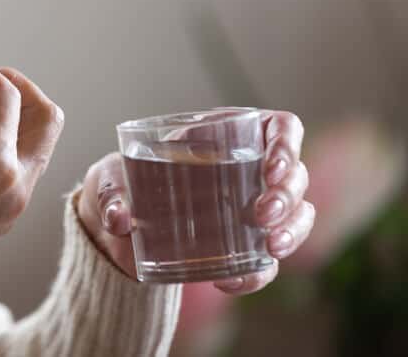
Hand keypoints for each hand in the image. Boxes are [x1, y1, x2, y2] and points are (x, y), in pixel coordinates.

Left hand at [75, 110, 314, 293]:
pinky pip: (266, 261)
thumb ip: (111, 193)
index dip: (286, 142)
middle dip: (288, 195)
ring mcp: (251, 209)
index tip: (271, 167)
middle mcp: (249, 170)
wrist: (114, 231)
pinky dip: (258, 272)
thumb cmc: (120, 186)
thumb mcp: (109, 180)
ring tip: (270, 246)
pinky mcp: (243, 247)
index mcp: (225, 135)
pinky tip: (231, 281)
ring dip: (293, 231)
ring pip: (298, 215)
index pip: (279, 127)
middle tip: (262, 213)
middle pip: (295, 174)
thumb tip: (120, 218)